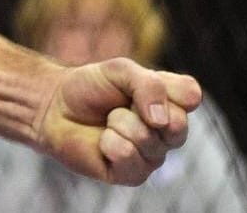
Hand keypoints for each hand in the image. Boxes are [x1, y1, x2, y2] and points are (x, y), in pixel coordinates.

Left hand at [34, 58, 202, 184]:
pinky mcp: (133, 174)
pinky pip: (128, 156)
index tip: (135, 82)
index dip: (163, 87)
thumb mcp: (120, 71)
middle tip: (120, 104)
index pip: (191, 95)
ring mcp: (153, 155)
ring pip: (147, 139)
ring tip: (108, 120)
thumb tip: (161, 120)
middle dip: (139, 108)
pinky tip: (102, 141)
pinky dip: (109, 142)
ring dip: (119, 123)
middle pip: (177, 123)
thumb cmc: (90, 87)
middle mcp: (168, 131)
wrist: (55, 106)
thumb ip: (148, 85)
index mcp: (171, 103)